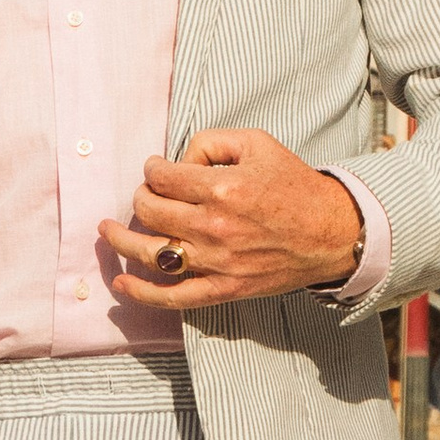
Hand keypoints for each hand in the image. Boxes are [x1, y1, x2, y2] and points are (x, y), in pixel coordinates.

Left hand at [100, 126, 366, 312]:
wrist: (332, 233)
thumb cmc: (295, 186)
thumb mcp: (258, 143)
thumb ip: (211, 141)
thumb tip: (178, 160)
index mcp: (222, 188)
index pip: (162, 177)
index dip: (153, 169)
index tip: (157, 169)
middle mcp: (214, 227)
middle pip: (151, 210)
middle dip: (141, 197)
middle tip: (146, 194)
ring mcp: (217, 262)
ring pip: (151, 252)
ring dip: (121, 240)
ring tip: (107, 230)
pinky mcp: (223, 289)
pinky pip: (173, 297)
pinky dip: (142, 293)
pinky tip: (122, 284)